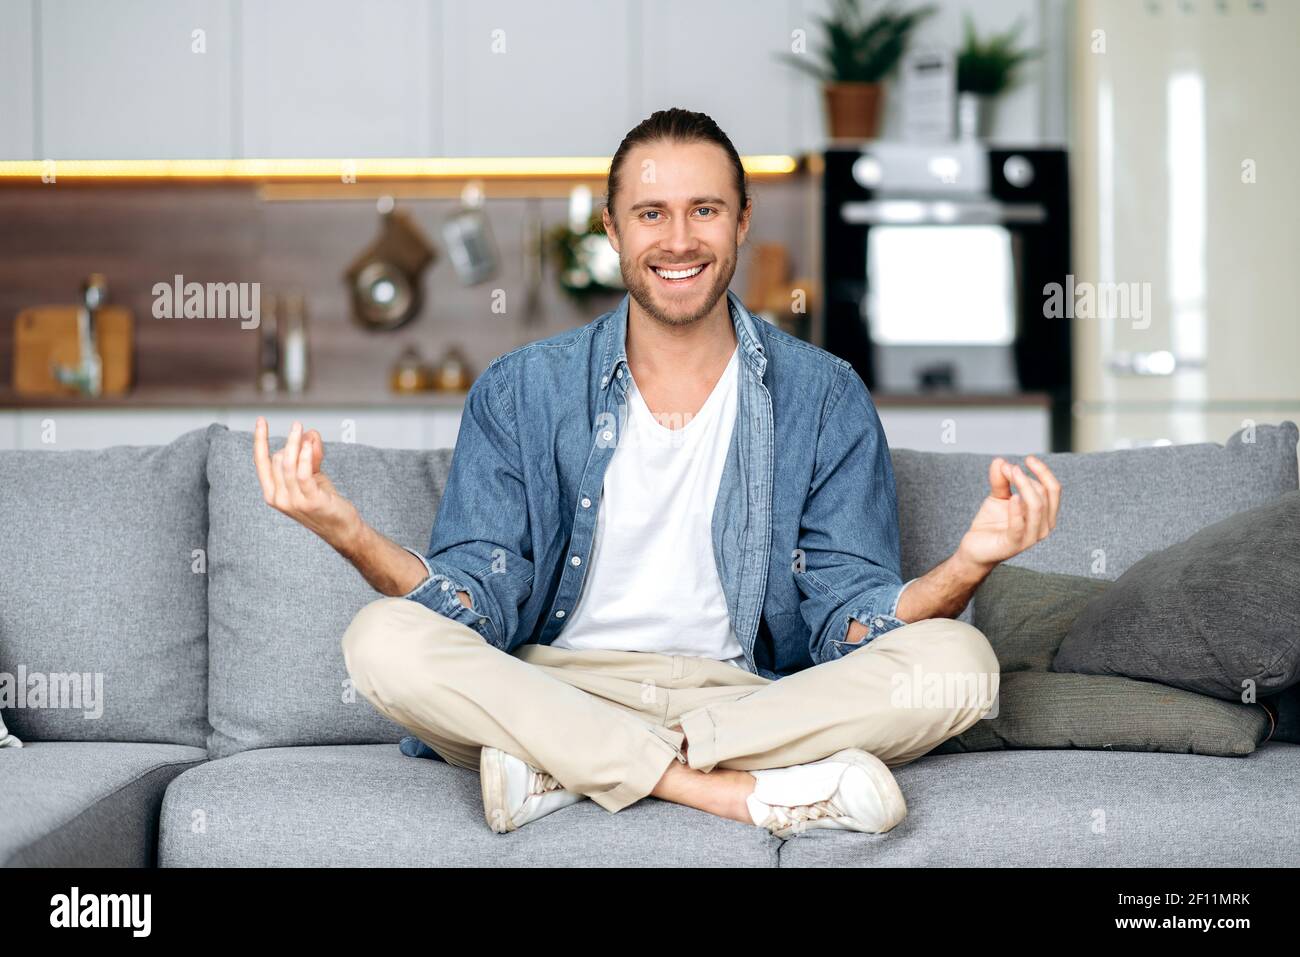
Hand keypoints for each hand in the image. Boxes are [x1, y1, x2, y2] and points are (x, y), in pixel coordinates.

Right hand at [253, 417, 362, 550]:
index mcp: (273, 493)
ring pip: (288, 463)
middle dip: (291, 443)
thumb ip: (308, 456)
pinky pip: (303, 473)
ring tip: (301, 429)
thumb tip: (309, 434)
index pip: (260, 462)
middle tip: (305, 435)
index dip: (259, 440)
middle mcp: (279, 498)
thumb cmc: (324, 503)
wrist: (341, 528)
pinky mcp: (310, 500)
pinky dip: (305, 456)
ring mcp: (293, 501)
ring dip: (295, 442)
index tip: (261, 421)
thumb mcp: (312, 476)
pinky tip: (308, 445)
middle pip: (278, 459)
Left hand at [956, 454, 1060, 569]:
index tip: (1028, 459)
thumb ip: (1001, 480)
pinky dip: (1017, 510)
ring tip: (1009, 473)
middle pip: (1044, 495)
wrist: (975, 547)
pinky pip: (1020, 526)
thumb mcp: (997, 497)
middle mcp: (1043, 527)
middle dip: (1027, 478)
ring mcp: (1030, 538)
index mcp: (1045, 515)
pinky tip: (1012, 497)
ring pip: (1036, 507)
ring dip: (1023, 486)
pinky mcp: (1014, 545)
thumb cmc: (991, 523)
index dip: (1044, 472)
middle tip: (1008, 468)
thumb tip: (1000, 461)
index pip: (1053, 489)